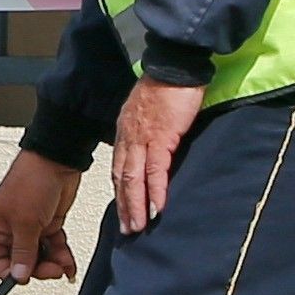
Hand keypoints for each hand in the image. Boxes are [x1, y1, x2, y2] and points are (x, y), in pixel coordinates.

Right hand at [0, 147, 81, 284]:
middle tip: (50, 271)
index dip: (7, 273)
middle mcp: (12, 228)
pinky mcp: (49, 224)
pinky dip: (62, 257)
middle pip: (20, 262)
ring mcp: (31, 227)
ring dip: (52, 265)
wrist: (58, 161)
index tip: (23, 279)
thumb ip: (22, 252)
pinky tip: (68, 264)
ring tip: (62, 265)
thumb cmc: (32, 181)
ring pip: (39, 257)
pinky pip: (54, 248)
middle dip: (36, 270)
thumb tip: (18, 276)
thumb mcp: (25, 223)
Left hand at [108, 76, 200, 235]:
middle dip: (124, 205)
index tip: (122, 209)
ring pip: (134, 178)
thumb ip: (149, 131)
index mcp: (125, 131)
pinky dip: (155, 191)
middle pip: (121, 177)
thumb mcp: (150, 112)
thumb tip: (156, 149)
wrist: (176, 65)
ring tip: (138, 226)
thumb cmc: (168, 87)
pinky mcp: (162, 137)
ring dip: (136, 205)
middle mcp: (128, 136)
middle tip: (127, 229)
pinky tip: (157, 208)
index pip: (119, 166)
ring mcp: (143, 137)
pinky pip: (156, 170)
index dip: (120, 190)